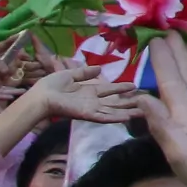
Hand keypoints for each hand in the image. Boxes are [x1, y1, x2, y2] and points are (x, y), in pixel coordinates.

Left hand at [0, 64, 133, 154]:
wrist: (41, 97)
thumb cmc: (51, 85)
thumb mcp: (70, 74)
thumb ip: (84, 73)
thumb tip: (99, 69)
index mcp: (88, 91)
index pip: (109, 90)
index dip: (121, 88)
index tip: (134, 86)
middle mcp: (92, 101)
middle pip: (114, 102)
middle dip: (129, 103)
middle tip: (146, 102)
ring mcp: (91, 109)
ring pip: (113, 111)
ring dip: (127, 112)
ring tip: (142, 112)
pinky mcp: (88, 115)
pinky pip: (104, 117)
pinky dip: (115, 117)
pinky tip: (127, 117)